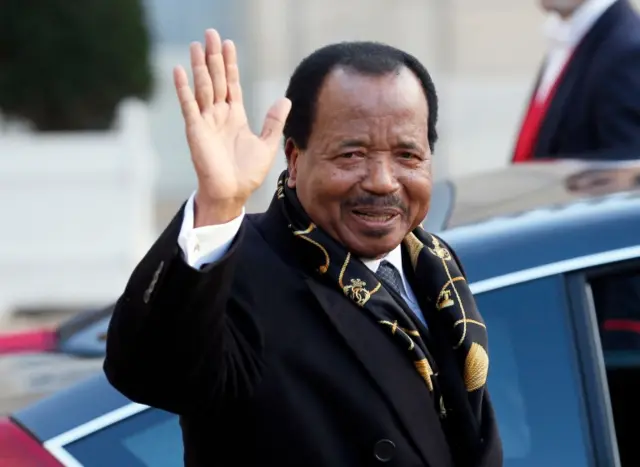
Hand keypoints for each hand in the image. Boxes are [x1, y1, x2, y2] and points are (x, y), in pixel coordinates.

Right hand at [173, 29, 291, 225]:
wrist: (232, 193)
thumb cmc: (247, 173)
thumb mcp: (266, 144)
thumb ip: (273, 121)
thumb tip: (284, 99)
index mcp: (235, 116)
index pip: (232, 84)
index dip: (231, 64)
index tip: (229, 44)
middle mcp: (219, 115)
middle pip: (216, 79)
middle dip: (214, 57)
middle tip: (211, 33)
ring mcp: (206, 121)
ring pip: (203, 87)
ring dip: (199, 66)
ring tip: (197, 44)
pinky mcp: (196, 130)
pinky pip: (189, 105)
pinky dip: (183, 88)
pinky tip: (179, 70)